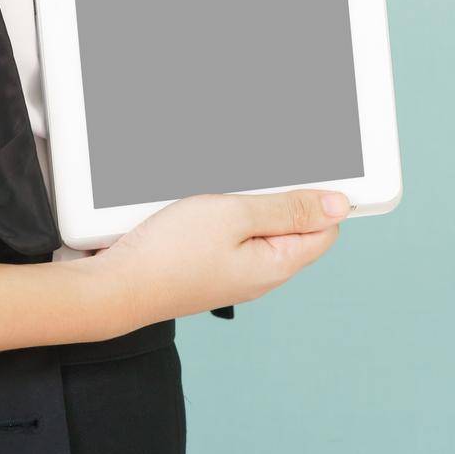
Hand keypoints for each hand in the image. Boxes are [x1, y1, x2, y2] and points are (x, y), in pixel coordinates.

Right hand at [78, 188, 350, 334]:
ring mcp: (234, 273)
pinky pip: (232, 235)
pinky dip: (227, 212)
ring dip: (250, 200)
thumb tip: (336, 204)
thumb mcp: (234, 216)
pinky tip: (207, 199)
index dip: (322, 195)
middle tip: (258, 172)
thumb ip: (286, 208)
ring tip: (226, 183)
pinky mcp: (210, 267)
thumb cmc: (170, 255)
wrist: (118, 285)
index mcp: (277, 264)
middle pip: (292, 226)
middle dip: (282, 193)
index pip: (326, 228)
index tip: (309, 168)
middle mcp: (261, 274)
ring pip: (259, 228)